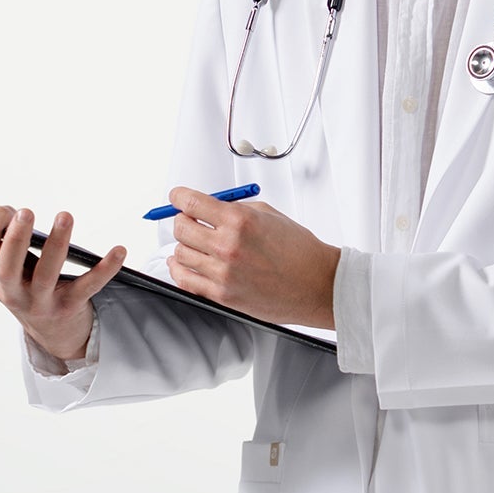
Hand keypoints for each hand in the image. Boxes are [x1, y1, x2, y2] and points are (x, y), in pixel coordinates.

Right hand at [0, 206, 125, 360]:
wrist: (53, 333)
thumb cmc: (26, 289)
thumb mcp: (0, 269)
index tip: (5, 210)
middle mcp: (12, 291)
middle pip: (5, 266)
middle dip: (14, 238)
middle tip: (25, 212)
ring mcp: (41, 301)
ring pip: (45, 274)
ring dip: (55, 244)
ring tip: (64, 216)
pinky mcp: (70, 306)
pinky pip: (88, 286)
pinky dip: (105, 268)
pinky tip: (119, 250)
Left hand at [166, 187, 339, 328]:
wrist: (317, 284)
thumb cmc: (300, 251)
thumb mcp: (269, 215)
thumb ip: (236, 209)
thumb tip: (209, 207)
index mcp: (240, 221)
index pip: (191, 203)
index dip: (178, 197)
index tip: (176, 198)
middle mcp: (228, 246)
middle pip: (181, 228)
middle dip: (182, 220)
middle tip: (189, 220)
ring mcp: (223, 273)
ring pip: (179, 253)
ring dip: (184, 246)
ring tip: (194, 244)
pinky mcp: (222, 295)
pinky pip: (184, 280)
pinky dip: (179, 269)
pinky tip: (184, 264)